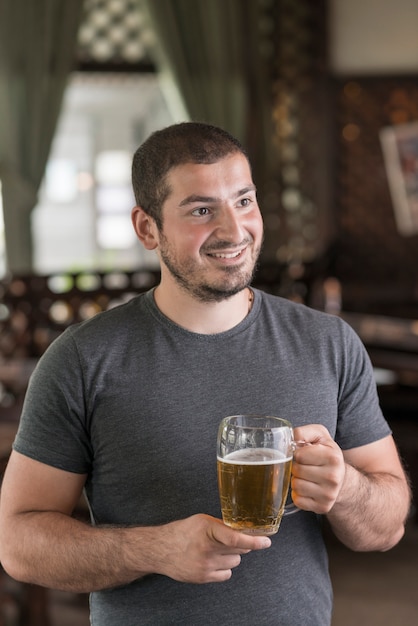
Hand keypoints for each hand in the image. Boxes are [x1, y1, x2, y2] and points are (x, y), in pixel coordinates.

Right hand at [153, 514, 270, 583]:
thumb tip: (244, 530)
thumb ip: (221, 526)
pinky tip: (212, 561)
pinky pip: (226, 574)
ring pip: (234, 562)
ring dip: (230, 556)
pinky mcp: (203, 578)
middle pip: (239, 550)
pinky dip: (224, 568)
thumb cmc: (182, 532)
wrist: (161, 550)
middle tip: (228, 540)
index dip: (253, 541)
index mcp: (207, 529)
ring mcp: (205, 565)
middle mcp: (206, 548)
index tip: (266, 542)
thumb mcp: (202, 521)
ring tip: (215, 550)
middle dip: (239, 544)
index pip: (234, 538)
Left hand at [291, 425, 345, 513]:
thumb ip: (303, 432)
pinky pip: (298, 500)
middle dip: (296, 467)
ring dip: (297, 480)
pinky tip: (308, 488)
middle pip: (296, 471)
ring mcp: (329, 494)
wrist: (341, 478)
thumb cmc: (326, 454)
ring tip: (306, 477)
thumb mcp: (319, 436)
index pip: (299, 455)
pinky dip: (298, 494)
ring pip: (296, 486)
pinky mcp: (323, 507)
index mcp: (333, 457)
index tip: (305, 454)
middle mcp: (333, 477)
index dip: (298, 453)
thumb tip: (288, 438)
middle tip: (305, 466)